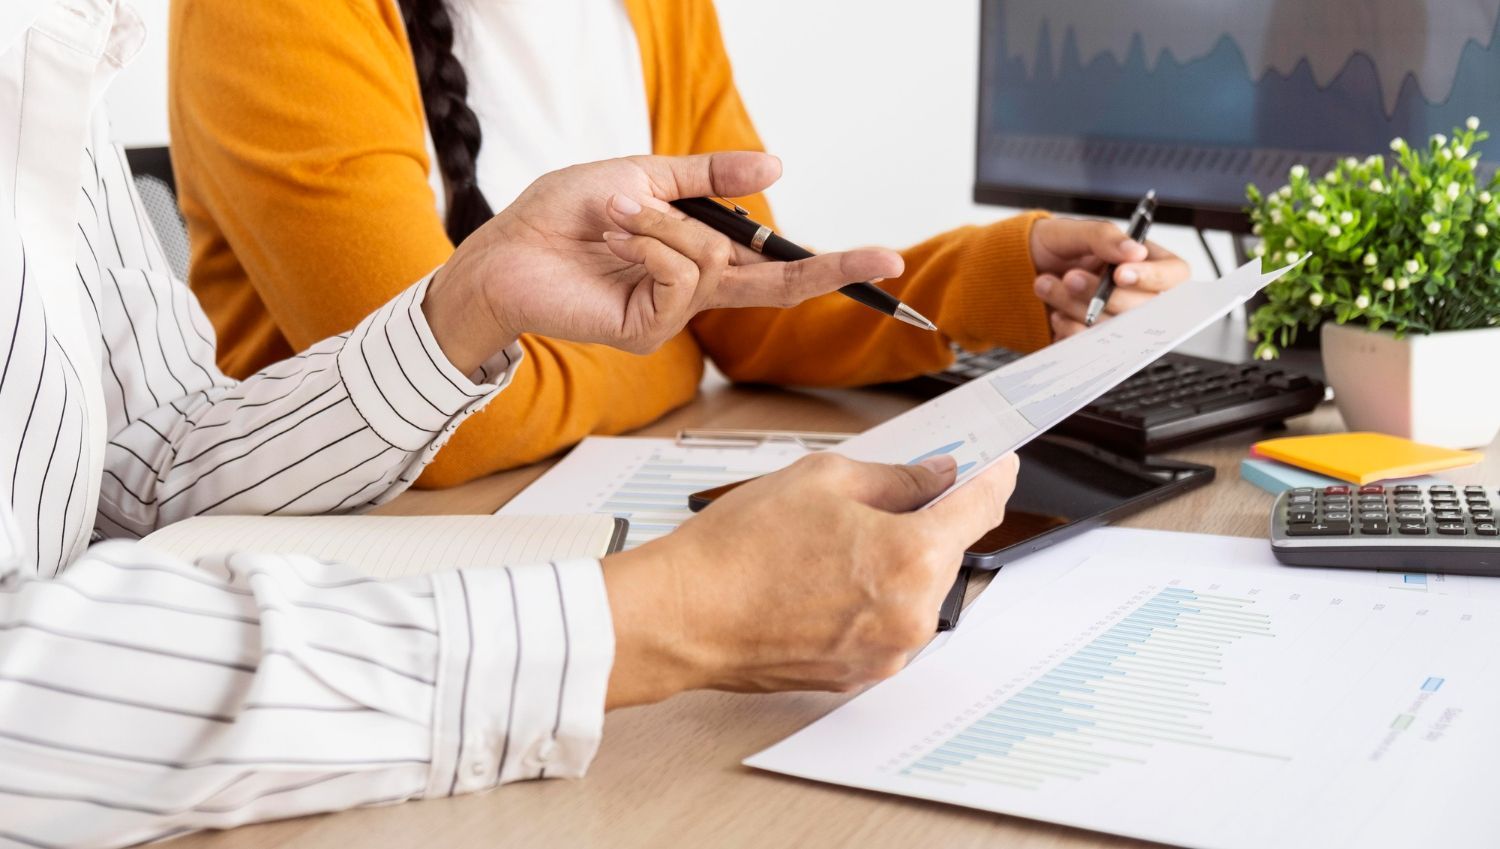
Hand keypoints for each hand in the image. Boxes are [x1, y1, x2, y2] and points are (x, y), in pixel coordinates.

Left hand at [424, 152, 903, 372]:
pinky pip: (680, 277)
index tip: (878, 258)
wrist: (506, 249)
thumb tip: (776, 165)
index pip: (772, 264)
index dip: (824, 261)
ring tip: (618, 211)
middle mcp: (692, 291)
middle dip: (829, 268)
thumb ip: (708, 177)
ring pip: (712, 262)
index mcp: (697, 257)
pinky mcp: (648, 330)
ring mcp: (672, 316)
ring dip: (665, 222)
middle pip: (778, 286)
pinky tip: (618, 234)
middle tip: (883, 258)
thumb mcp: (645, 174)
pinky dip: (651, 241)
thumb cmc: (563, 216)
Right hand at [600, 451, 1020, 707]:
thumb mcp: (824, 478)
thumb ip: (897, 478)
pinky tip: (819, 579)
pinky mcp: (858, 674)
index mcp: (913, 557)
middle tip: (876, 498)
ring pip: (913, 591)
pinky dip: (868, 598)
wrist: (684, 616)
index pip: (980, 508)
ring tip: (826, 544)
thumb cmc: (740, 549)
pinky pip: (884, 623)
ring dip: (892, 563)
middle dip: (923, 521)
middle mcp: (911, 615)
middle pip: (945, 552)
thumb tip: (936, 478)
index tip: (996, 467)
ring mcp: (887, 653)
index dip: (992, 478)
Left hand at [1029, 217, 1189, 338]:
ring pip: (1115, 330)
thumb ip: (1104, 237)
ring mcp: (1116, 322)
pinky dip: (1070, 330)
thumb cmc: (1053, 247)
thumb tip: (1136, 252)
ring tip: (1048, 285)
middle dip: (1102, 295)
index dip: (1153, 278)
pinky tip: (1055, 314)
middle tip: (1071, 277)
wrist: (1018, 271)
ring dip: (1077, 308)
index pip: (1174, 276)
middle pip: (1143, 309)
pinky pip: (1092, 348)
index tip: (1120, 274)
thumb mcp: (1073, 231)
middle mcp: (1136, 295)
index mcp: (1144, 263)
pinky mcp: (1094, 343)